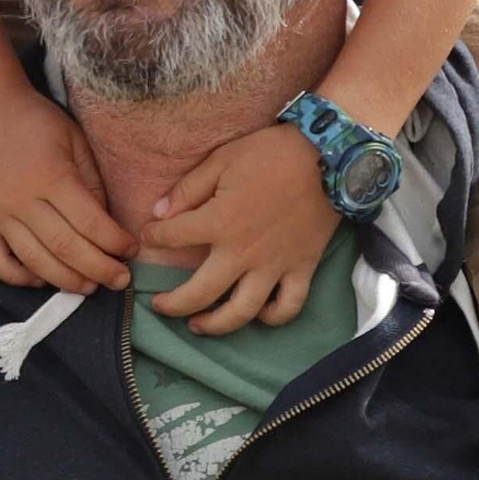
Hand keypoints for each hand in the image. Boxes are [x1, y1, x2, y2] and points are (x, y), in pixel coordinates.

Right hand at [0, 84, 135, 294]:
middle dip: (99, 269)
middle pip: (66, 248)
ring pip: (35, 262)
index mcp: (51, 176)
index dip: (116, 242)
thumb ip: (93, 182)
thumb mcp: (74, 140)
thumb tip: (106, 225)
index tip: (131, 250)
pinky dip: (20, 278)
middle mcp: (22, 200)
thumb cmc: (35, 121)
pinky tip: (42, 279)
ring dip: (66, 281)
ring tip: (90, 287)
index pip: (90, 223)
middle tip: (120, 279)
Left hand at [144, 123, 338, 335]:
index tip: (150, 235)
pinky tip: (257, 314)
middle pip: (199, 293)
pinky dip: (272, 317)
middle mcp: (242, 253)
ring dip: (215, 325)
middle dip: (173, 305)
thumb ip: (188, 189)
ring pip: (241, 312)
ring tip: (198, 326)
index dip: (154, 237)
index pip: (172, 238)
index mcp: (219, 222)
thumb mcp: (222, 159)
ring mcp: (274, 266)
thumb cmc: (272, 153)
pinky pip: (287, 306)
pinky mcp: (302, 269)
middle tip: (159, 306)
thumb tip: (159, 213)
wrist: (329, 157)